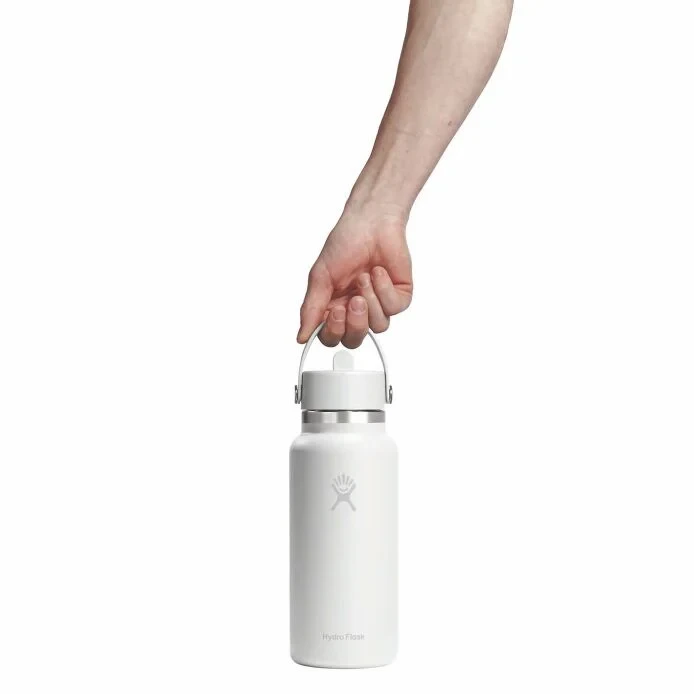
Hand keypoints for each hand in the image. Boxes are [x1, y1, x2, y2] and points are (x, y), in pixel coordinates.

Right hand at [297, 206, 412, 347]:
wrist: (371, 222)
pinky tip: (379, 271)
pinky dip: (384, 288)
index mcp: (334, 308)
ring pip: (378, 326)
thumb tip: (301, 337)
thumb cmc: (344, 244)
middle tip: (354, 300)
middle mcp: (357, 311)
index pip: (332, 337)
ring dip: (370, 299)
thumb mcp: (320, 277)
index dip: (334, 331)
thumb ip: (311, 309)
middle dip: (355, 323)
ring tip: (364, 276)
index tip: (334, 311)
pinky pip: (394, 308)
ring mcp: (379, 305)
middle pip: (356, 339)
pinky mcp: (399, 297)